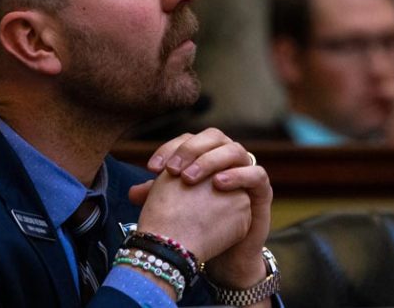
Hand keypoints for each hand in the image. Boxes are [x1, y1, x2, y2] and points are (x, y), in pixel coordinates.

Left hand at [129, 129, 272, 290]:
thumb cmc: (198, 226)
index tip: (151, 167)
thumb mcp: (174, 208)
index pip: (188, 139)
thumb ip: (156, 196)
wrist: (224, 256)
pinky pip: (256, 173)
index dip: (169, 148)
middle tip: (172, 170)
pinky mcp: (262, 191)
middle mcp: (227, 158)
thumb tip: (131, 193)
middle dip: (190, 150)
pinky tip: (218, 183)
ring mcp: (247, 171)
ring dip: (211, 160)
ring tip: (190, 178)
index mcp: (206, 156)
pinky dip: (238, 174)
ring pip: (235, 150)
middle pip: (213, 136)